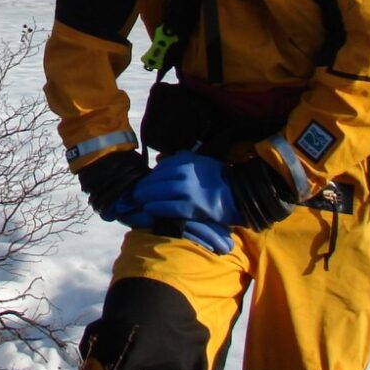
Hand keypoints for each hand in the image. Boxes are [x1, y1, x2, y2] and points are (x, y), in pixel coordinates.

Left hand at [103, 151, 237, 252]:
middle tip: (132, 196)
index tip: (140, 184)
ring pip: (157, 194)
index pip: (159, 169)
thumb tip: (161, 160)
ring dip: (145, 200)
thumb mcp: (201, 161)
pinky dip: (155, 209)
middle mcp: (184, 173)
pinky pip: (166, 208)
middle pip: (154, 182)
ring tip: (138, 204)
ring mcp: (186, 190)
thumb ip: (182, 158)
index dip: (147, 179)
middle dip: (141, 190)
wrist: (237, 195)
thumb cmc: (218, 178)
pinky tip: (149, 210)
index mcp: (185, 161)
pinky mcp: (190, 207)